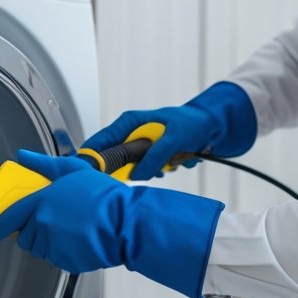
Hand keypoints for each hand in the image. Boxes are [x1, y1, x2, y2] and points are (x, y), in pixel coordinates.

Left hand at [0, 149, 225, 297]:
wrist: (125, 222)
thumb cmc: (104, 196)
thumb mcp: (74, 171)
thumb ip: (44, 165)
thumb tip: (23, 156)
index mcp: (43, 201)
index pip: (9, 217)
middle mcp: (44, 224)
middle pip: (24, 235)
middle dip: (33, 230)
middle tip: (55, 221)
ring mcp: (54, 244)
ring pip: (40, 247)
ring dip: (49, 241)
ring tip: (72, 228)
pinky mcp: (65, 261)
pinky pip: (56, 258)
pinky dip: (64, 251)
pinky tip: (80, 238)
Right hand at [84, 82, 257, 179]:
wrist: (211, 127)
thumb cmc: (192, 123)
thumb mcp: (174, 138)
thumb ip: (155, 156)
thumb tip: (137, 175)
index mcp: (129, 123)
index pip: (100, 142)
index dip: (91, 158)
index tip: (85, 174)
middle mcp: (131, 134)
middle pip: (114, 160)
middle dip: (132, 168)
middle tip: (151, 167)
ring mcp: (140, 147)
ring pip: (133, 169)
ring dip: (153, 169)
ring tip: (172, 158)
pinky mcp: (149, 157)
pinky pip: (147, 172)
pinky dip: (162, 170)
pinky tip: (175, 161)